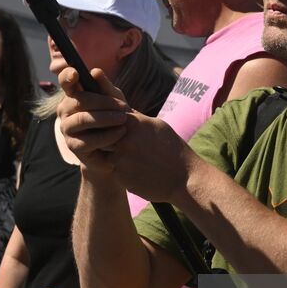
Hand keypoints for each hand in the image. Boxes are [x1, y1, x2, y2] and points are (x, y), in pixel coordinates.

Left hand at [56, 66, 190, 201]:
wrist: (184, 178)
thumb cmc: (173, 149)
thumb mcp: (156, 125)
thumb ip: (136, 118)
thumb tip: (121, 108)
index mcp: (133, 123)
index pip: (108, 114)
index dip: (105, 116)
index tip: (105, 119)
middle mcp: (123, 139)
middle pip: (102, 133)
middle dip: (106, 136)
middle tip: (119, 141)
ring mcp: (120, 159)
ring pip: (104, 152)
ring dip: (112, 154)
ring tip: (132, 158)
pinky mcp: (119, 176)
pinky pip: (112, 169)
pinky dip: (120, 170)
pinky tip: (137, 171)